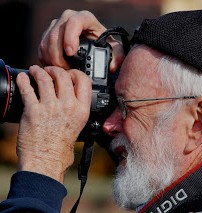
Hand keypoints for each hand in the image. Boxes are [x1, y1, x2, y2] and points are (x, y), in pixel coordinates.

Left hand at [16, 65, 91, 182]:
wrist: (46, 162)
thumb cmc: (61, 150)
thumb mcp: (79, 129)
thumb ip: (77, 112)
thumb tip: (72, 102)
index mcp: (81, 110)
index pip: (84, 81)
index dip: (76, 73)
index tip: (69, 73)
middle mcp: (68, 106)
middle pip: (63, 75)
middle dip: (55, 70)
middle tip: (49, 71)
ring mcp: (50, 107)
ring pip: (45, 78)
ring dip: (39, 71)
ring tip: (35, 70)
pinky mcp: (33, 111)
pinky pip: (27, 89)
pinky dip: (23, 80)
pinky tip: (23, 78)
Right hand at [38, 10, 124, 71]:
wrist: (93, 43)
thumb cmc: (104, 45)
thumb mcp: (115, 50)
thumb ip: (117, 57)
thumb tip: (111, 66)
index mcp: (85, 19)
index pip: (74, 22)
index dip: (70, 37)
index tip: (70, 53)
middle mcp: (68, 19)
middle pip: (55, 33)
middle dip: (58, 55)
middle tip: (65, 70)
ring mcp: (57, 26)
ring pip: (46, 41)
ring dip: (51, 59)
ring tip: (61, 71)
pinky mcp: (48, 35)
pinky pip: (41, 47)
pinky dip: (46, 59)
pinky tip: (54, 68)